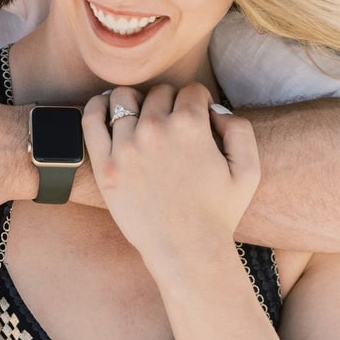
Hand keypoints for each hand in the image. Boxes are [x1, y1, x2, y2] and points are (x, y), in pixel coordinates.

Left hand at [81, 83, 259, 273]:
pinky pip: (91, 119)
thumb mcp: (249, 170)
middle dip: (169, 102)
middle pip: (159, 92)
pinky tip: (105, 108)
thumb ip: (240, 128)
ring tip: (140, 117)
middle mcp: (156, 130)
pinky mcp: (105, 165)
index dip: (198, 101)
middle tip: (172, 124)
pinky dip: (98, 106)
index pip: (191, 90)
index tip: (197, 115)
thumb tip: (214, 109)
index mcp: (191, 126)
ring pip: (124, 98)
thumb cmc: (219, 213)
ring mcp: (126, 146)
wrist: (186, 250)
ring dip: (135, 102)